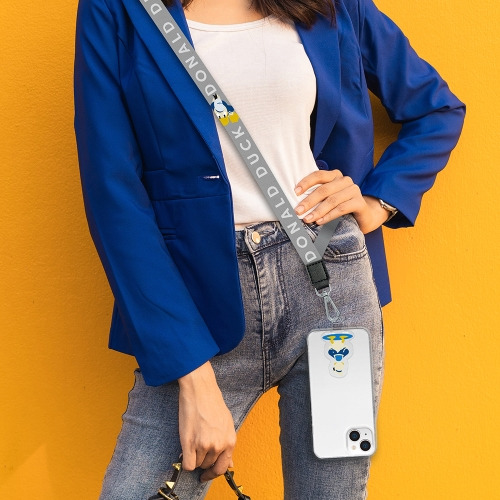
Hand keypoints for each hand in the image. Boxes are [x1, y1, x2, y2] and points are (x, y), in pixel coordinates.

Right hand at [177, 361, 235, 482]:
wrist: (200, 389)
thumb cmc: (213, 403)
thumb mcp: (227, 423)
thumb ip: (227, 444)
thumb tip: (230, 464)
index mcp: (230, 441)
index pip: (222, 468)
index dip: (213, 473)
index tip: (207, 474)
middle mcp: (218, 445)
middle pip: (208, 466)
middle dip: (203, 460)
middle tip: (198, 447)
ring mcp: (204, 445)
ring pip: (197, 464)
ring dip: (194, 456)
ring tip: (193, 440)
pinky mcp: (189, 442)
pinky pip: (187, 464)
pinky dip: (185, 460)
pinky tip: (185, 449)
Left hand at [294, 170, 390, 233]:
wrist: (364, 216)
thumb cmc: (341, 206)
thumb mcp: (328, 199)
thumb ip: (316, 197)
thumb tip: (297, 205)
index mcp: (335, 176)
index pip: (318, 175)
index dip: (306, 183)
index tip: (295, 192)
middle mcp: (345, 181)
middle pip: (324, 189)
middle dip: (309, 201)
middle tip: (297, 211)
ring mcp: (354, 190)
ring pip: (332, 200)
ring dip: (318, 211)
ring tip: (307, 219)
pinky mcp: (360, 202)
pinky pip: (342, 209)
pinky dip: (329, 216)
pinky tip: (320, 221)